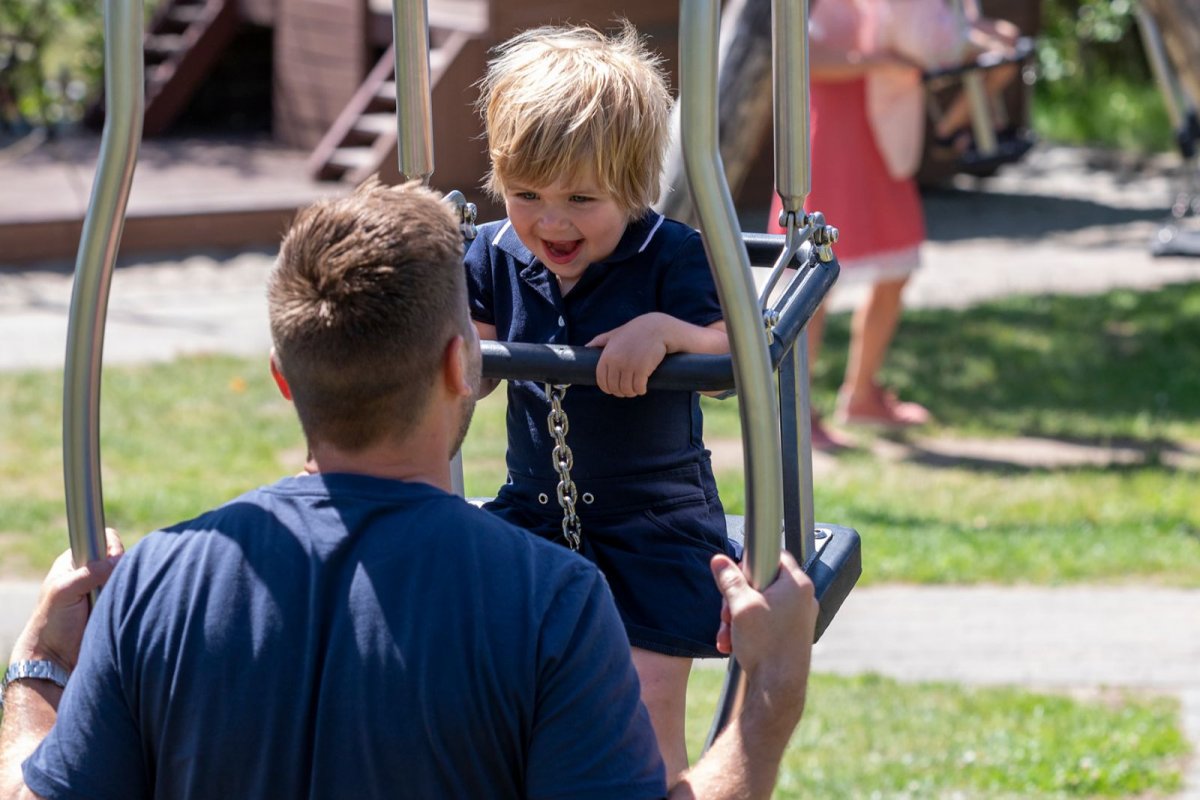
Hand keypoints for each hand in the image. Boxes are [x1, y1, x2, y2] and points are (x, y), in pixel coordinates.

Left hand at [10, 529, 123, 670]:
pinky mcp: (118, 607)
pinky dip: (134, 600)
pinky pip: (135, 596)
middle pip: (121, 558)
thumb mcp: (63, 592)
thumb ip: (88, 573)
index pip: (104, 541)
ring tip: (115, 604)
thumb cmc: (52, 625)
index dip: (111, 549)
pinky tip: (127, 609)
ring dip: (127, 589)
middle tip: (112, 588)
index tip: (109, 565)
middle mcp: (94, 574)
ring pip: (130, 578)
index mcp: (77, 563)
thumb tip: (118, 562)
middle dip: (123, 570)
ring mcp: (107, 591)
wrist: (56, 661)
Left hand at [586, 313, 670, 396]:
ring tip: (635, 390)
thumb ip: (600, 340)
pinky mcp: (642, 369)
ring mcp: (629, 366)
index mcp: (606, 356)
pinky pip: (638, 387)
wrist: (657, 327)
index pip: (602, 380)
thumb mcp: (614, 334)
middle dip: (620, 392)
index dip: (607, 388)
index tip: (613, 390)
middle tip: (627, 390)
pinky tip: (642, 389)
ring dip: (631, 393)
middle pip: (614, 387)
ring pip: (627, 389)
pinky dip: (640, 391)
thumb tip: (586, 347)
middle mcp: (616, 362)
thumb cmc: (635, 331)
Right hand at [710, 551, 816, 697]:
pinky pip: (766, 623)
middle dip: (737, 599)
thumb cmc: (766, 646)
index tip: (737, 578)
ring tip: (728, 634)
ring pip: (761, 605)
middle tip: (726, 613)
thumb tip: (719, 561)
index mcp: (797, 584)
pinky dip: (748, 630)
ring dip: (738, 618)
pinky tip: (734, 643)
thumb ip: (729, 579)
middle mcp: (803, 598)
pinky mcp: (792, 635)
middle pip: (762, 583)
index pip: (773, 555)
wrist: (778, 689)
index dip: (750, 564)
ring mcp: (799, 618)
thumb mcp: (740, 606)